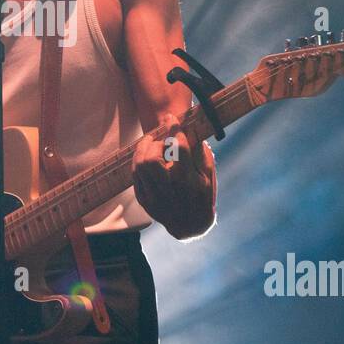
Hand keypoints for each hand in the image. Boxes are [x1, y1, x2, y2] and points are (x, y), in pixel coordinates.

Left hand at [132, 116, 216, 238]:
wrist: (190, 226)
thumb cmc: (203, 197)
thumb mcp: (208, 175)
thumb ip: (199, 153)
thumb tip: (190, 129)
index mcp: (190, 179)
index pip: (179, 146)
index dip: (173, 127)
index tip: (170, 117)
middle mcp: (171, 188)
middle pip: (153, 157)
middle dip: (155, 142)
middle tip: (160, 139)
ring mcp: (156, 196)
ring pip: (140, 165)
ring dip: (143, 149)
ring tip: (150, 144)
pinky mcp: (146, 201)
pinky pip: (135, 176)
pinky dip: (138, 162)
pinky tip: (145, 158)